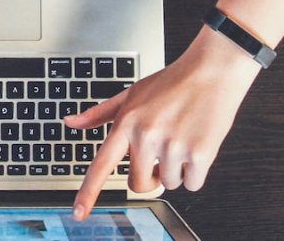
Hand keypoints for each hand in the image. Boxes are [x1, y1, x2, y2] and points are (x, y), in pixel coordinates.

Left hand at [65, 28, 261, 219]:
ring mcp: (173, 146)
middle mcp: (147, 136)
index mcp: (127, 123)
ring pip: (169, 183)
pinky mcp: (200, 153)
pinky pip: (192, 184)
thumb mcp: (131, 93)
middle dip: (150, 177)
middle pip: (139, 184)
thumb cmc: (172, 82)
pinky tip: (197, 145)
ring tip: (182, 139)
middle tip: (161, 156)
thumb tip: (70, 123)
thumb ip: (100, 113)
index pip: (102, 165)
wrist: (213, 70)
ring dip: (176, 170)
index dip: (88, 192)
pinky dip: (196, 172)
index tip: (79, 213)